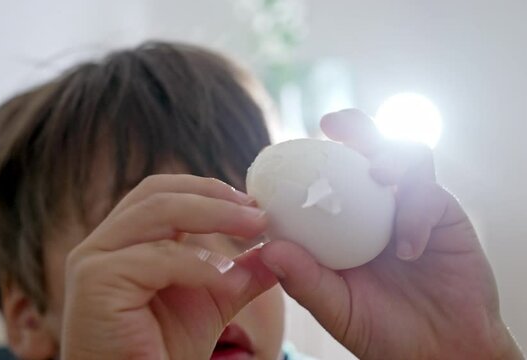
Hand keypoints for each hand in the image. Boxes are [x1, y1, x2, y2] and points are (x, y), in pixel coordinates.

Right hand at [60, 174, 276, 358]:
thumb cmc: (162, 352)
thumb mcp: (211, 302)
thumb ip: (238, 273)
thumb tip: (277, 251)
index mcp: (123, 241)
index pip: (161, 193)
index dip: (207, 191)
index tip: (252, 205)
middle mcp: (102, 243)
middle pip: (157, 193)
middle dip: (213, 196)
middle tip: (258, 212)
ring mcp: (93, 259)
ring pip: (157, 212)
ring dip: (214, 217)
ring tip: (256, 229)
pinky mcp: (96, 282)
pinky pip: (158, 258)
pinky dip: (200, 265)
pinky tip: (230, 279)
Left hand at [260, 109, 523, 358]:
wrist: (440, 351)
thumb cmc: (381, 330)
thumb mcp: (336, 307)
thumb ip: (305, 280)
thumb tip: (269, 248)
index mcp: (343, 223)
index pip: (325, 177)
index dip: (306, 157)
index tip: (282, 148)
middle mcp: (375, 207)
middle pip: (368, 150)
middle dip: (355, 128)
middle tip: (335, 125)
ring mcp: (409, 207)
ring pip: (406, 158)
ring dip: (392, 158)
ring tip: (380, 175)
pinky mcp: (443, 216)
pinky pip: (432, 196)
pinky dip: (417, 213)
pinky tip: (409, 248)